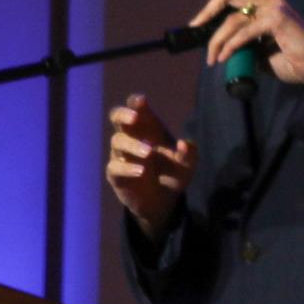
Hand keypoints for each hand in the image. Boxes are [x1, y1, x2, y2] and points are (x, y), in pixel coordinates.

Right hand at [105, 94, 195, 238]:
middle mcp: (132, 138)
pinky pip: (114, 167)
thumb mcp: (187, 165)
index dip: (137, 103)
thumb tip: (184, 143)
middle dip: (123, 114)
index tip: (141, 101)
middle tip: (135, 117)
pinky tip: (141, 171)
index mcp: (148, 129)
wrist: (164, 202)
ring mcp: (121, 155)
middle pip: (117, 117)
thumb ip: (189, 154)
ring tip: (149, 153)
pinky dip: (127, 168)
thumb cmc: (173, 174)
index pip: (137, 109)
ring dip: (133, 144)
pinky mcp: (116, 175)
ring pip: (117, 141)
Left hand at [192, 0, 303, 86]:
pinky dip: (231, 44)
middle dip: (207, 10)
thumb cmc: (293, 59)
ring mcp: (273, 7)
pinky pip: (245, 30)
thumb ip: (245, 42)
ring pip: (233, 17)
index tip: (202, 20)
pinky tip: (226, 56)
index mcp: (266, 2)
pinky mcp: (277, 19)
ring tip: (212, 58)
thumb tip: (223, 47)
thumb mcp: (261, 49)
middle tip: (196, 28)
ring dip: (217, 39)